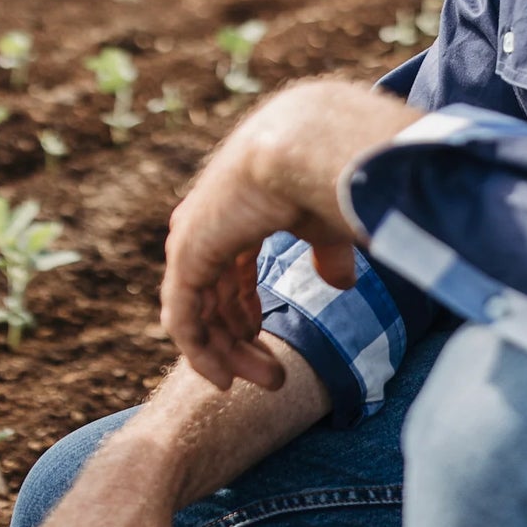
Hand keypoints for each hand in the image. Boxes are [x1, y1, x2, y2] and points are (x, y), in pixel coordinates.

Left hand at [161, 79, 419, 392]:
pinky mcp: (187, 255)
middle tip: (273, 377)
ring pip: (199, 314)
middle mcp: (206, 225)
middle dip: (241, 340)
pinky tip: (223, 378)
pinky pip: (185, 320)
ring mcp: (192, 239)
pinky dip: (201, 353)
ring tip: (267, 381)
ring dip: (228, 354)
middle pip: (215, 296)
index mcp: (236, 210)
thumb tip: (341, 284)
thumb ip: (328, 253)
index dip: (247, 310)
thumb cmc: (325, 171)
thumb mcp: (328, 223)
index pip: (230, 272)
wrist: (306, 144)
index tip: (268, 342)